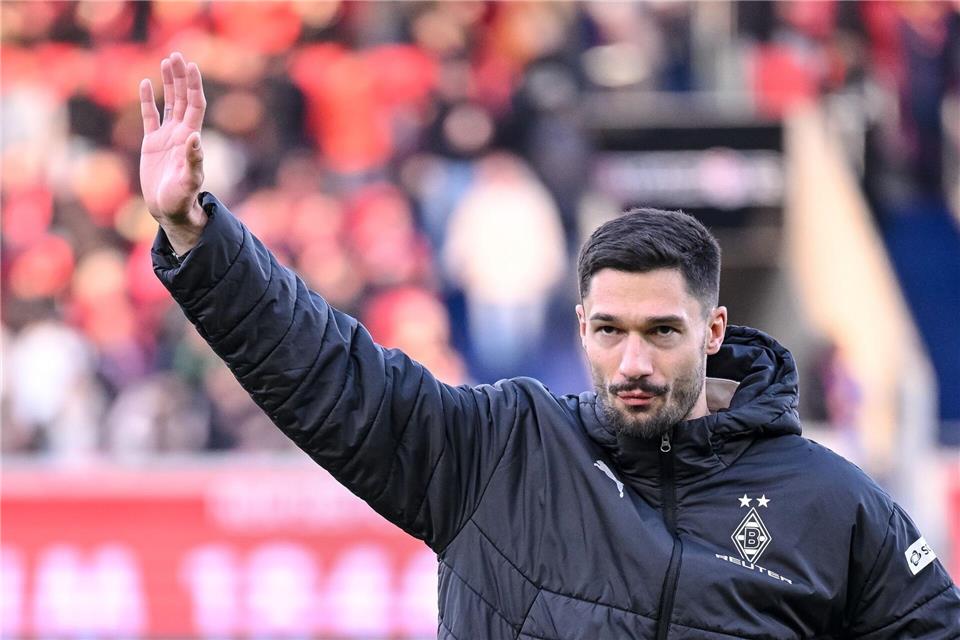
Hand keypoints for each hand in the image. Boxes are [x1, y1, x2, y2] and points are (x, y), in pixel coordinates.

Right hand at [139, 52, 207, 253]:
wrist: (170, 211)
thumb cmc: (182, 199)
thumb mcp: (189, 181)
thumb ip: (193, 160)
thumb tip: (194, 138)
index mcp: (191, 138)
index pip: (195, 105)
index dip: (193, 86)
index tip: (191, 66)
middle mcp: (181, 134)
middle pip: (183, 99)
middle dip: (181, 78)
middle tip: (177, 55)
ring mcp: (167, 137)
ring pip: (169, 103)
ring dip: (168, 83)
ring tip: (166, 61)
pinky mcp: (153, 144)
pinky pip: (150, 117)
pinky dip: (149, 101)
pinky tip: (147, 84)